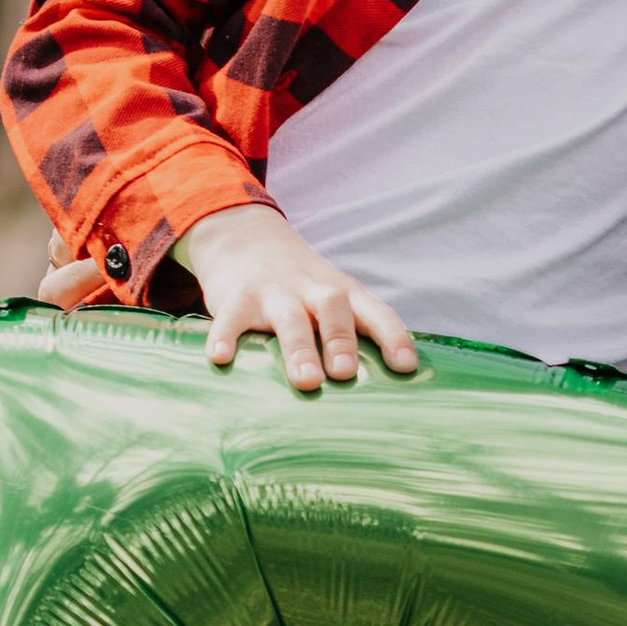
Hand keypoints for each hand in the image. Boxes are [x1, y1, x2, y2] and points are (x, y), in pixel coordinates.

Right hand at [170, 204, 418, 389]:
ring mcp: (274, 292)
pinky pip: (231, 318)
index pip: (375, 312)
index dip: (392, 337)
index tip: (404, 366)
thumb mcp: (332, 295)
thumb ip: (354, 331)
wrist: (246, 238)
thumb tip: (384, 387)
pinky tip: (222, 358)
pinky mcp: (236, 297)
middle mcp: (312, 290)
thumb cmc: (301, 285)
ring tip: (307, 380)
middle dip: (341, 340)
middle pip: (333, 310)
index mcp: (343, 293)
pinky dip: (226, 337)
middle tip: (345, 373)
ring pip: (290, 319)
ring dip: (299, 349)